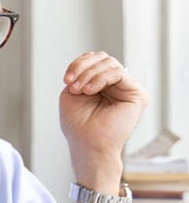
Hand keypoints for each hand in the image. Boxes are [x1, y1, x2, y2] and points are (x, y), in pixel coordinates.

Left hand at [59, 52, 146, 184]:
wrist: (87, 144)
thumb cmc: (78, 123)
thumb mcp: (73, 91)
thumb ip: (82, 73)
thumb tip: (94, 59)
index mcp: (101, 83)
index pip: (93, 60)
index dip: (78, 64)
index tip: (66, 80)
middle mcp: (117, 84)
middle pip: (102, 57)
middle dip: (82, 68)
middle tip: (72, 86)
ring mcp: (128, 88)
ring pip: (109, 63)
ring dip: (89, 75)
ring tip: (80, 91)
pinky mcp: (137, 93)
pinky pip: (118, 73)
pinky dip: (100, 78)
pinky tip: (90, 91)